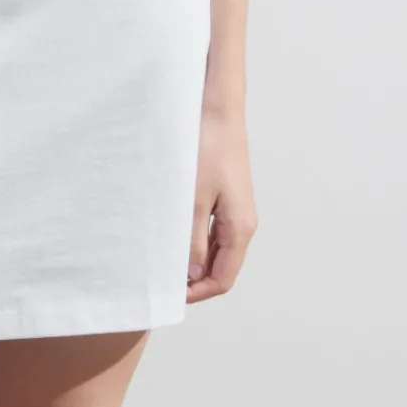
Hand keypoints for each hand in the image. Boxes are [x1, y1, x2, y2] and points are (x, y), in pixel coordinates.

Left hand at [186, 101, 257, 302]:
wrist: (218, 111)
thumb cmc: (207, 150)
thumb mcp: (193, 199)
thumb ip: (193, 240)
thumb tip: (193, 275)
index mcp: (240, 228)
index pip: (222, 279)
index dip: (197, 293)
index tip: (170, 295)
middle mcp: (243, 223)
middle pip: (222, 267)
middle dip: (195, 280)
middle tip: (164, 281)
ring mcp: (236, 210)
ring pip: (218, 250)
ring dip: (195, 260)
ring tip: (166, 261)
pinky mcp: (226, 196)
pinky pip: (214, 230)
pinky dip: (197, 240)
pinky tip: (176, 236)